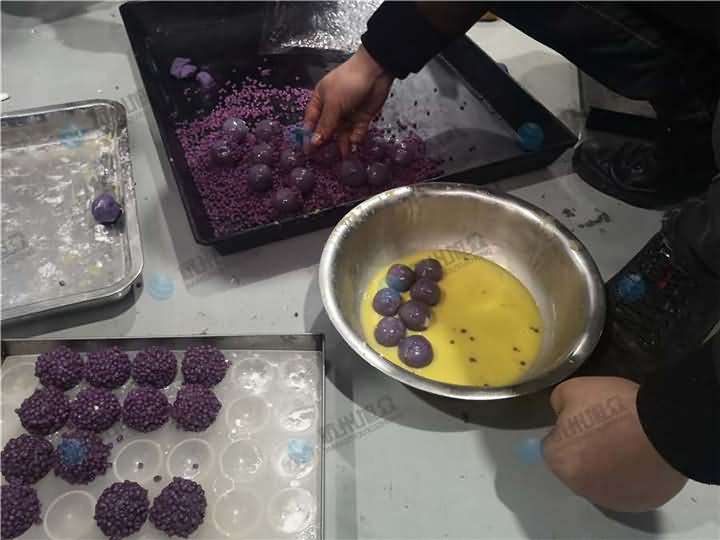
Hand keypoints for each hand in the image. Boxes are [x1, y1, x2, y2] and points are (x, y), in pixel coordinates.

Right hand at [303, 46, 393, 155]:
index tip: (308, 152)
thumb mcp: (333, 103)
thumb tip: (314, 143)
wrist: (376, 72)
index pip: (311, 122)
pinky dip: (356, 138)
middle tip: (326, 159)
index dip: (309, 136)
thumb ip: (325, 125)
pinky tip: (355, 142)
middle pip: (327, 130)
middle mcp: (332, 109)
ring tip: (344, 156)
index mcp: (320, 101)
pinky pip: (356, 132)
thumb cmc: (347, 83)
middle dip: (327, 143)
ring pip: (342, 133)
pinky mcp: (362, 118)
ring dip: (343, 144)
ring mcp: (348, 114)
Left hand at [542, 376, 687, 511]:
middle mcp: (580, 487)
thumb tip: (562, 414)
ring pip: (602, 480)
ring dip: (608, 466)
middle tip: (606, 430)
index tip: (584, 419)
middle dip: (586, 450)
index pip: (553, 446)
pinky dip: (632, 476)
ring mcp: (612, 499)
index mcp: (559, 461)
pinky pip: (629, 488)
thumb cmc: (614, 408)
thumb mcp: (571, 389)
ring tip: (627, 443)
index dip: (567, 430)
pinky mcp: (640, 504)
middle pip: (576, 466)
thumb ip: (558, 405)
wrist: (666, 427)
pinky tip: (642, 457)